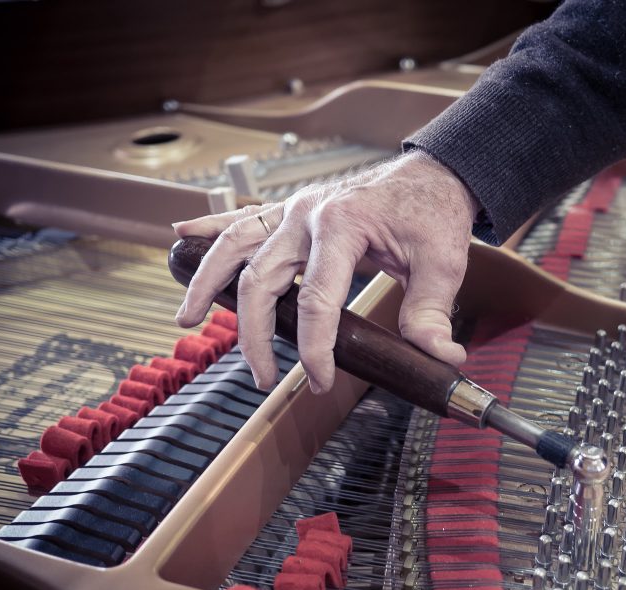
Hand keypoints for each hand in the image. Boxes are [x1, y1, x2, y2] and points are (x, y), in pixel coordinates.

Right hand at [172, 150, 477, 392]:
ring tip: (187, 318)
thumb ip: (432, 312)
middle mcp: (307, 215)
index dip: (314, 348)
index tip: (319, 380)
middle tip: (262, 376)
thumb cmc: (434, 213)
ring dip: (208, 282)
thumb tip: (440, 356)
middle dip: (254, 335)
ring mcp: (294, 210)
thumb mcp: (443, 263)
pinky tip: (181, 235)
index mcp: (342, 225)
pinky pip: (242, 219)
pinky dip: (210, 228)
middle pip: (261, 280)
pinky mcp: (291, 211)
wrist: (432, 174)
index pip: (315, 300)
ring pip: (236, 246)